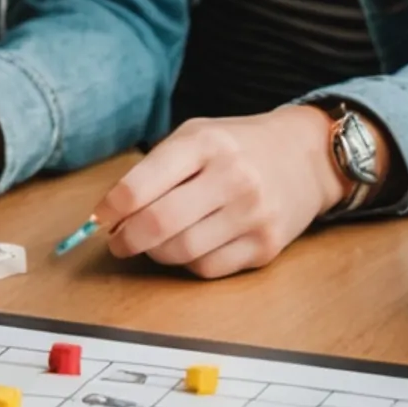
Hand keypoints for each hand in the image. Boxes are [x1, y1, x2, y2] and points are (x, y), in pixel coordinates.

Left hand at [95, 105, 343, 277]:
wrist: (306, 156)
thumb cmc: (238, 147)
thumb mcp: (196, 137)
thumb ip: (154, 169)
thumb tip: (109, 215)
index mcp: (205, 143)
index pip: (139, 187)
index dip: (110, 210)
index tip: (101, 219)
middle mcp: (232, 177)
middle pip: (157, 225)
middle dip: (126, 239)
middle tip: (118, 241)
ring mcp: (253, 214)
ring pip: (181, 253)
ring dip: (156, 253)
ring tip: (155, 241)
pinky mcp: (266, 246)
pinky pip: (208, 269)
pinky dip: (189, 263)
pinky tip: (191, 244)